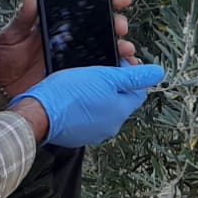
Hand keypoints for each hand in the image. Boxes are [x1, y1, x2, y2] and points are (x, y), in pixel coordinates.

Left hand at [0, 0, 140, 98]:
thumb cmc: (1, 58)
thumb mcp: (10, 35)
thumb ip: (23, 17)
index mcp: (56, 25)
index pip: (85, 9)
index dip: (106, 2)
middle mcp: (68, 41)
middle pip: (101, 29)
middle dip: (117, 26)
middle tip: (121, 27)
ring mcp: (73, 61)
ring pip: (104, 51)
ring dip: (120, 49)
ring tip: (127, 50)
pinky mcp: (74, 79)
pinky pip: (97, 74)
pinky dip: (113, 73)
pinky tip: (123, 71)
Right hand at [11, 63, 163, 147]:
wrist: (38, 114)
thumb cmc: (68, 94)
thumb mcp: (104, 77)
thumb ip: (133, 77)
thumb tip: (159, 73)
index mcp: (121, 111)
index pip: (138, 91)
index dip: (128, 74)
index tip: (114, 63)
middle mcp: (111, 126)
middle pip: (120, 100)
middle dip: (112, 85)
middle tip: (96, 72)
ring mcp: (93, 132)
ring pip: (103, 108)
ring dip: (97, 95)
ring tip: (82, 82)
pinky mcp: (76, 134)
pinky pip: (86, 117)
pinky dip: (83, 106)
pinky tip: (72, 96)